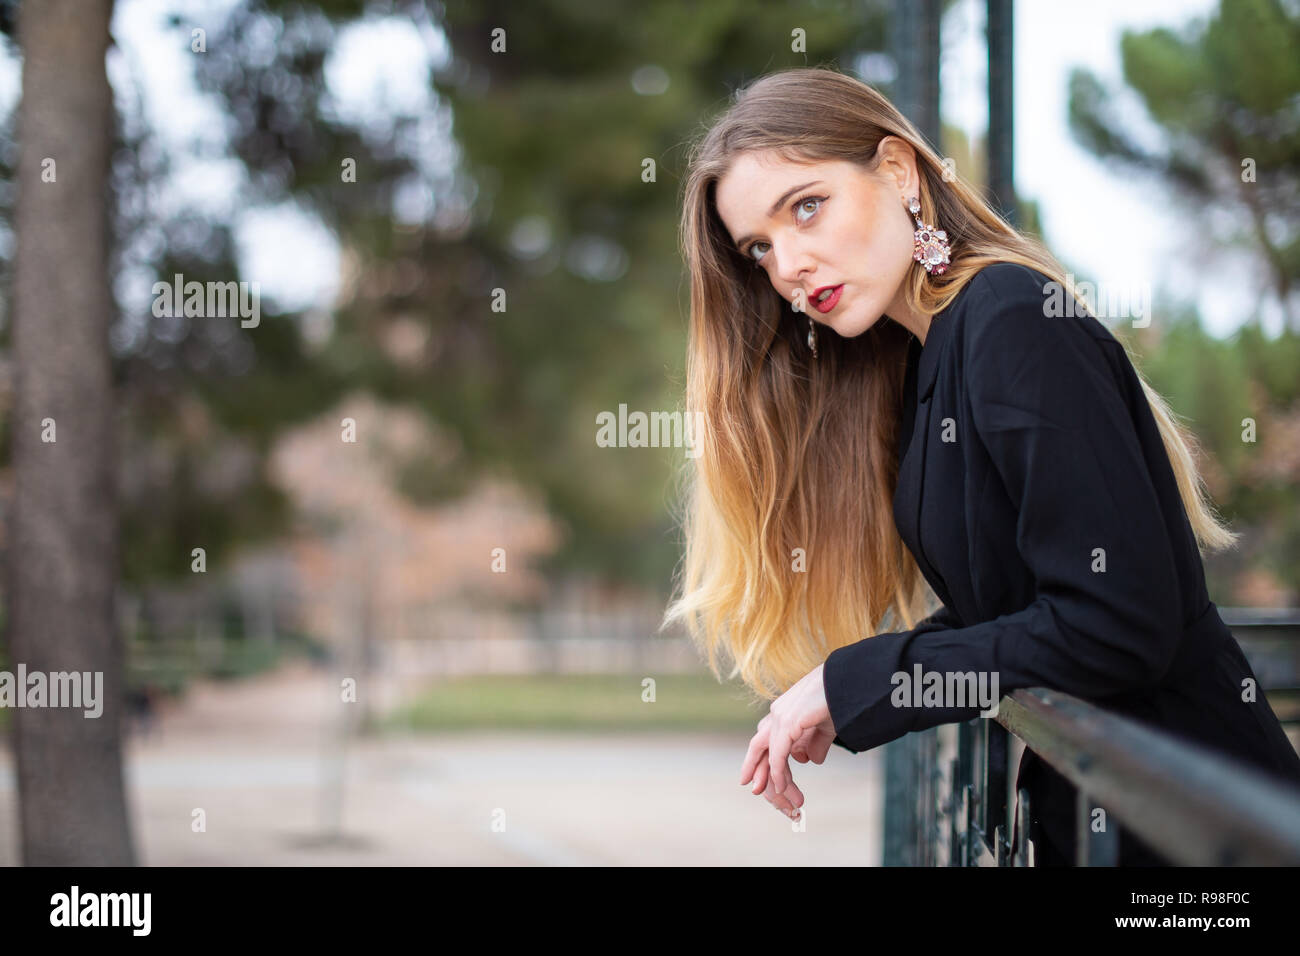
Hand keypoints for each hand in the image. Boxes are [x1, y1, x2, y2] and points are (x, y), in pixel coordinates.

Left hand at [739, 663, 835, 818]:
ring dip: (774, 781)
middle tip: (761, 794)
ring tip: (784, 800)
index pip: (766, 741)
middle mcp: (777, 713)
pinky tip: (782, 787)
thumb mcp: (825, 728)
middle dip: (758, 772)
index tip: (764, 783)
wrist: (849, 684)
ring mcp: (780, 716)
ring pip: (767, 755)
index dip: (762, 762)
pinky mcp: (788, 722)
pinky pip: (777, 755)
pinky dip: (778, 773)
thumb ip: (815, 743)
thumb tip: (809, 760)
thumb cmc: (839, 701)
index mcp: (783, 712)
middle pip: (759, 748)